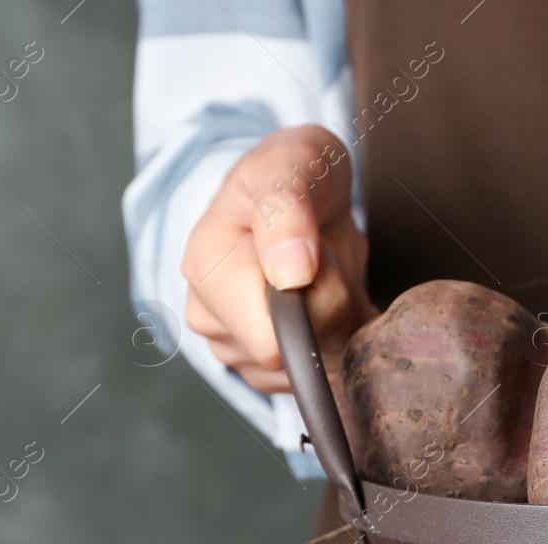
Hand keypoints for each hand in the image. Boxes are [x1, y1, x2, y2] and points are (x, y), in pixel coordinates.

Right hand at [181, 125, 374, 392]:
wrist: (301, 187)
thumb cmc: (293, 173)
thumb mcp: (292, 165)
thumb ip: (286, 212)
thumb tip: (291, 274)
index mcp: (207, 268)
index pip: (269, 338)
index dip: (316, 301)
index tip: (320, 254)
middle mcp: (212, 317)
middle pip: (297, 353)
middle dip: (331, 310)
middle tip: (326, 259)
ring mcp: (238, 347)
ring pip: (315, 365)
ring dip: (339, 322)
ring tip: (324, 273)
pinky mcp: (269, 367)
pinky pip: (326, 373)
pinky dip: (341, 338)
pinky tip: (328, 299)